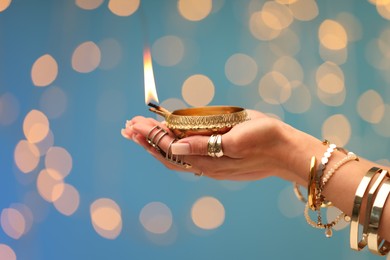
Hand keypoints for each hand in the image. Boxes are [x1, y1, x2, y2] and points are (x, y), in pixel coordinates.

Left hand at [122, 109, 305, 181]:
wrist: (286, 152)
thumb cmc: (266, 140)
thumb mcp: (237, 139)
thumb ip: (205, 145)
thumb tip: (175, 147)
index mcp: (208, 160)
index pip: (171, 148)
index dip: (151, 136)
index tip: (135, 124)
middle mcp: (206, 165)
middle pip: (168, 155)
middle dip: (147, 140)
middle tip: (128, 127)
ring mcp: (212, 165)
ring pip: (176, 156)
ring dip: (157, 143)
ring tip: (141, 131)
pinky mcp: (218, 160)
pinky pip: (189, 155)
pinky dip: (173, 145)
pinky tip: (169, 140)